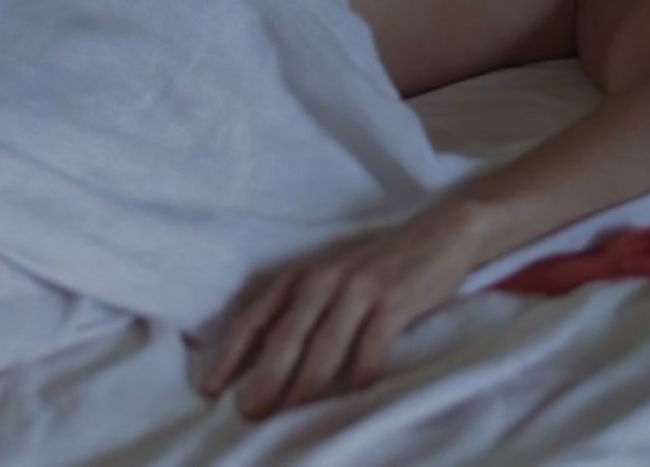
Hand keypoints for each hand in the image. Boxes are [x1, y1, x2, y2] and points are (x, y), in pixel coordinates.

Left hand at [199, 205, 491, 418]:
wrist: (439, 233)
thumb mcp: (333, 280)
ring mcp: (358, 288)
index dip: (231, 354)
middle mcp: (323, 279)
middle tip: (248, 413)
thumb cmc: (381, 265)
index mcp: (303, 276)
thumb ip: (304, 311)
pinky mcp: (393, 299)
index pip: (256, 317)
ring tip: (292, 416)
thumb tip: (266, 361)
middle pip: (286, 336)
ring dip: (306, 386)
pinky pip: (370, 346)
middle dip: (264, 378)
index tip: (210, 388)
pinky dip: (360, 376)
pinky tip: (354, 400)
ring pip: (324, 346)